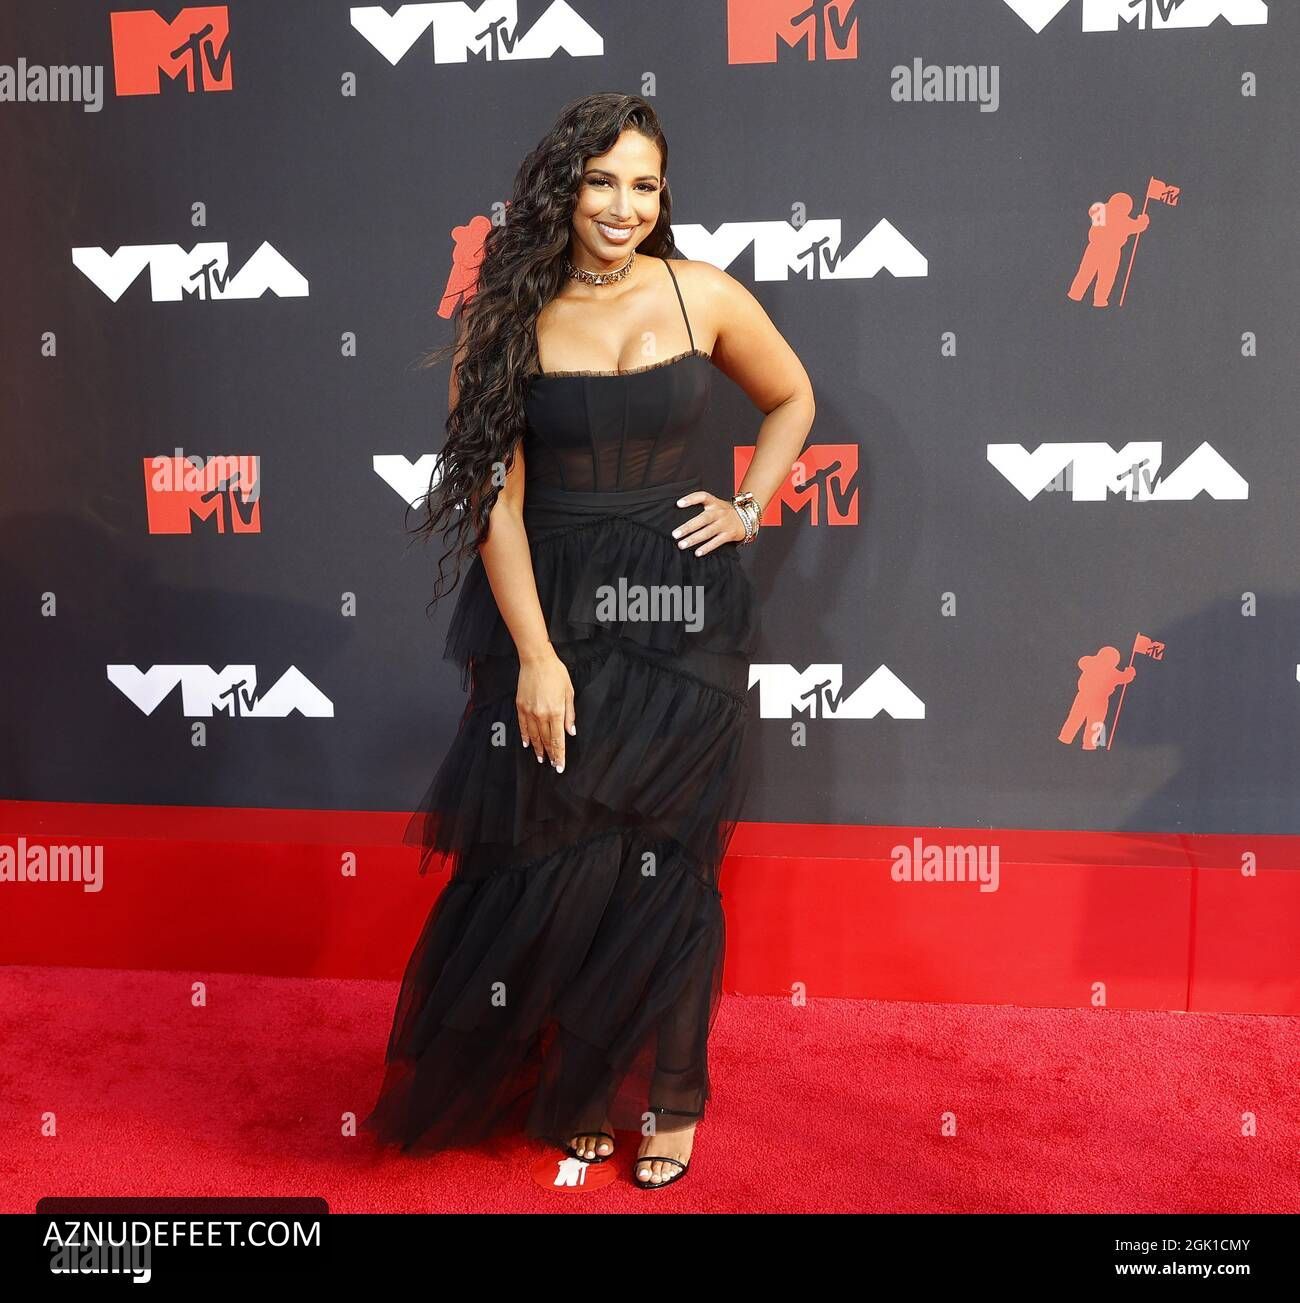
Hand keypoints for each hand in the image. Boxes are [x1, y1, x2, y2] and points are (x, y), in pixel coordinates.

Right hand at [517, 647, 574, 771]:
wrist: (537, 660)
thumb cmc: (556, 673)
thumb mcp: (569, 693)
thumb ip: (569, 714)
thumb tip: (570, 732)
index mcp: (556, 712)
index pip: (558, 740)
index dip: (559, 755)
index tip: (559, 766)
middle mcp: (541, 714)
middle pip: (546, 740)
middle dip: (550, 754)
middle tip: (552, 765)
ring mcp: (529, 711)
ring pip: (533, 736)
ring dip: (538, 748)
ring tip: (541, 758)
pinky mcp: (520, 706)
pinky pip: (522, 726)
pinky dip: (525, 737)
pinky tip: (527, 744)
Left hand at [671, 490, 746, 556]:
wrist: (746, 518)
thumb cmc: (724, 512)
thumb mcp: (715, 504)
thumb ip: (701, 506)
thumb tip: (678, 512)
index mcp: (714, 503)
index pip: (702, 496)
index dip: (691, 499)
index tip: (678, 504)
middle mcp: (719, 512)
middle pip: (702, 519)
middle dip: (687, 527)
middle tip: (675, 534)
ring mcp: (724, 524)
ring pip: (707, 532)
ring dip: (694, 539)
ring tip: (681, 545)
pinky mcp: (729, 534)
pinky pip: (716, 542)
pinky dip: (707, 548)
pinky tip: (697, 552)